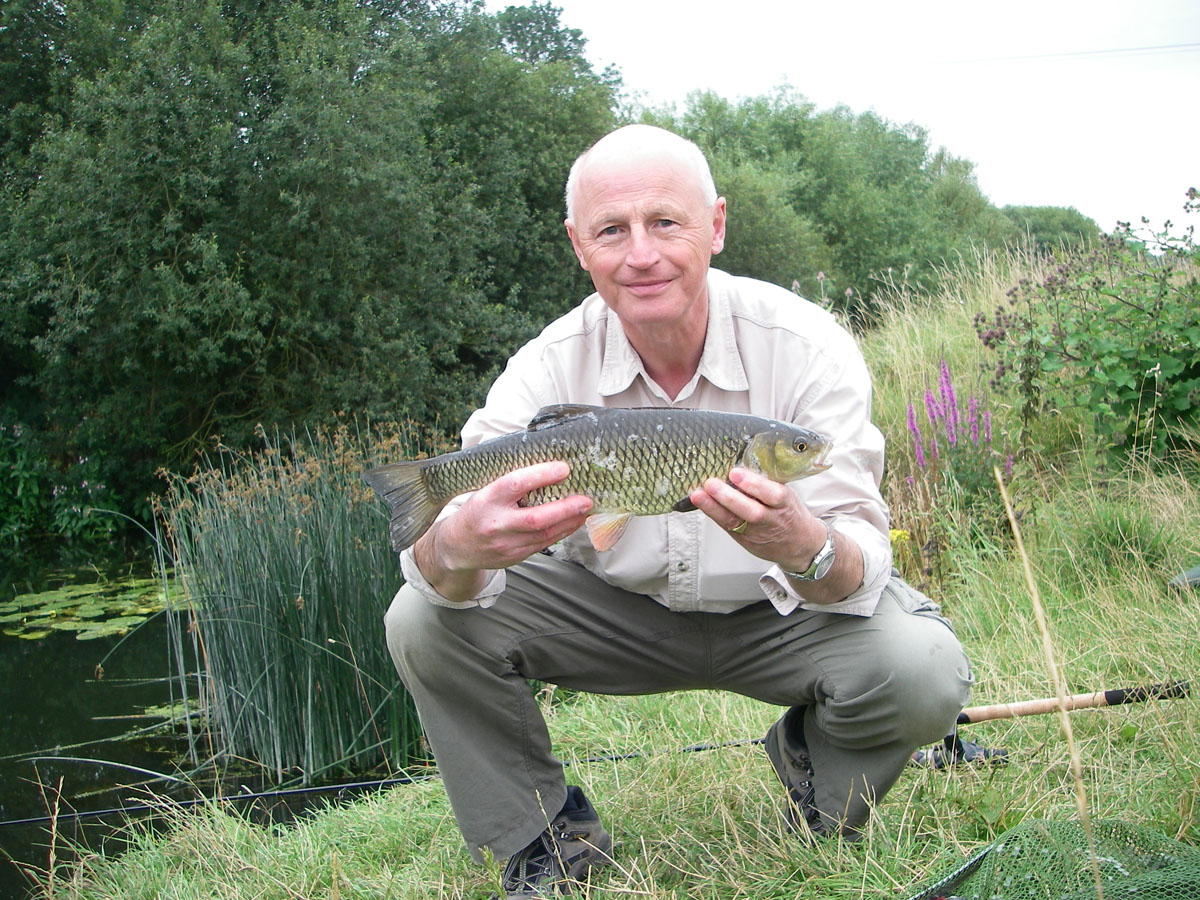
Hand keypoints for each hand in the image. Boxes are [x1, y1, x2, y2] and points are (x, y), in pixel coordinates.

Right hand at [416, 461, 592, 598]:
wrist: (456, 547)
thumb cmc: (476, 511)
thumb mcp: (484, 490)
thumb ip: (511, 483)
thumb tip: (548, 464)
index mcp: (486, 499)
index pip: (515, 484)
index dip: (541, 475)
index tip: (563, 468)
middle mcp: (496, 523)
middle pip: (535, 518)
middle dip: (565, 508)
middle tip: (586, 499)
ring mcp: (505, 544)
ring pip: (544, 535)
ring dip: (569, 522)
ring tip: (586, 509)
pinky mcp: (514, 557)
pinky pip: (543, 544)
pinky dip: (562, 532)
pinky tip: (573, 522)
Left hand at [688, 467, 824, 565]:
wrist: (801, 544)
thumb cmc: (789, 513)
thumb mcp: (787, 496)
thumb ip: (767, 484)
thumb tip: (740, 463)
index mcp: (786, 504)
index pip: (773, 494)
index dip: (755, 485)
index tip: (736, 473)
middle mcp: (772, 520)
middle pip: (752, 512)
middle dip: (729, 498)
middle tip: (711, 484)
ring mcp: (758, 533)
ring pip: (736, 522)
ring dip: (714, 508)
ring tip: (698, 495)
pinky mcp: (745, 541)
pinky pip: (727, 527)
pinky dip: (713, 515)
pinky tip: (701, 504)